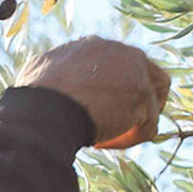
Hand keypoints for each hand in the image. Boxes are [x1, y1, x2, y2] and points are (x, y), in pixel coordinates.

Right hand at [15, 36, 171, 149]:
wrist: (45, 110)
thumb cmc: (35, 98)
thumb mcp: (40, 75)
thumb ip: (55, 74)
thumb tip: (47, 81)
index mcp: (94, 46)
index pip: (118, 61)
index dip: (113, 85)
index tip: (99, 106)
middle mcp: (119, 52)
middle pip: (145, 71)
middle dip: (137, 96)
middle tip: (124, 121)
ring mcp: (135, 72)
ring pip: (156, 94)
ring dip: (144, 116)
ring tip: (126, 134)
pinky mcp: (143, 98)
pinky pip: (149, 124)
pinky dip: (134, 138)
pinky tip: (112, 145)